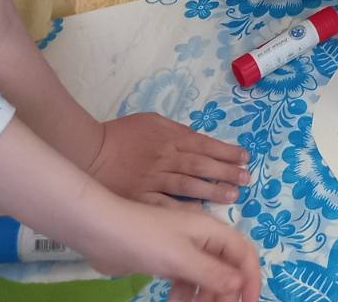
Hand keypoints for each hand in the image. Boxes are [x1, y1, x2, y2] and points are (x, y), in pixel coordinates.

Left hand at [79, 197, 261, 301]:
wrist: (102, 233)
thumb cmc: (145, 239)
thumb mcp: (181, 257)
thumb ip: (212, 272)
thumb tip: (240, 284)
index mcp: (212, 231)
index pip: (243, 254)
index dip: (251, 279)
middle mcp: (202, 239)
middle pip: (225, 269)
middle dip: (224, 293)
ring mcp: (184, 250)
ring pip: (206, 278)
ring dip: (204, 297)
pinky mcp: (167, 261)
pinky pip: (186, 281)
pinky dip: (185, 295)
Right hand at [86, 113, 250, 204]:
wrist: (90, 152)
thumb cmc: (123, 135)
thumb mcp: (153, 122)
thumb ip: (178, 131)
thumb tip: (200, 140)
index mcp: (171, 137)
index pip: (205, 144)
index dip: (227, 152)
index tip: (245, 158)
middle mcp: (166, 158)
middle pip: (201, 165)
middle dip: (226, 172)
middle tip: (246, 179)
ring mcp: (154, 179)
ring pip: (188, 185)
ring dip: (212, 191)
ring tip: (233, 196)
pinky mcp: (141, 197)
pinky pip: (166, 204)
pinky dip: (183, 209)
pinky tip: (200, 215)